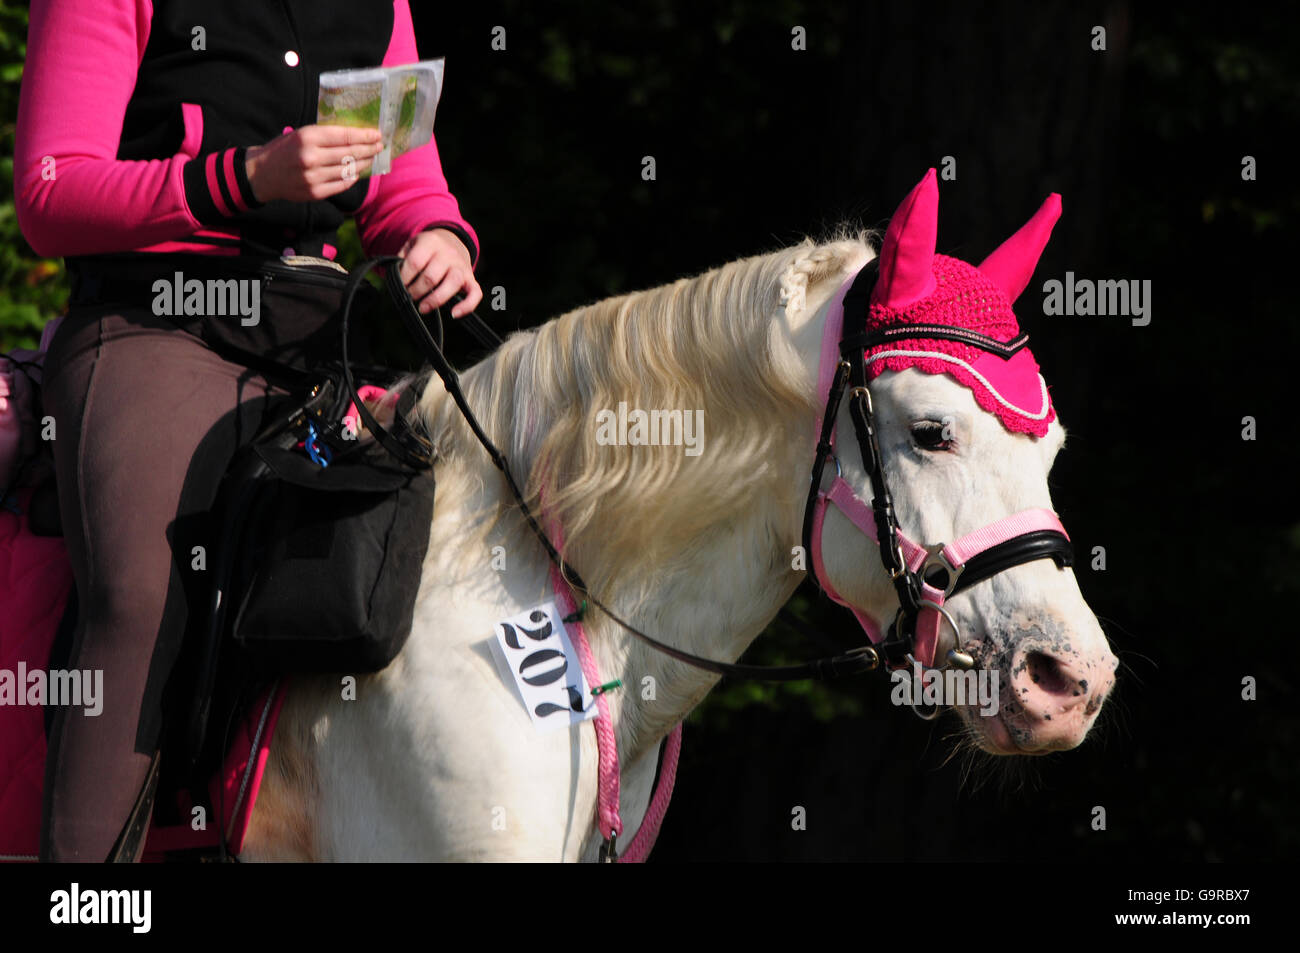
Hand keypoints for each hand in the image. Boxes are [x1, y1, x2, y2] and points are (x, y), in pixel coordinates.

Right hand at [244, 125, 383, 202]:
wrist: (262, 174)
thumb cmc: (284, 150)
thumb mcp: (300, 134)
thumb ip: (324, 135)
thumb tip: (355, 135)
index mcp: (307, 138)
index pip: (344, 136)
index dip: (364, 136)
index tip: (377, 134)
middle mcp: (311, 158)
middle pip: (350, 153)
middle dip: (368, 149)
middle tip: (379, 146)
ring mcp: (314, 177)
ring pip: (349, 170)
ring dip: (363, 163)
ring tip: (371, 157)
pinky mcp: (315, 193)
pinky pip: (342, 184)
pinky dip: (352, 177)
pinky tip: (357, 171)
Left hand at [398, 228, 482, 317]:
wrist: (452, 241)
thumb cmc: (426, 249)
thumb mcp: (411, 245)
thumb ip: (402, 259)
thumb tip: (396, 280)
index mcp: (431, 242)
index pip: (415, 262)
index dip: (405, 277)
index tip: (400, 285)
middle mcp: (448, 253)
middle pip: (431, 276)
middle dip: (416, 291)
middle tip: (409, 296)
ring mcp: (461, 266)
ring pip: (452, 283)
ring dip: (435, 300)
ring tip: (423, 308)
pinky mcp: (471, 279)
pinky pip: (475, 294)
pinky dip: (467, 306)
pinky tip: (454, 314)